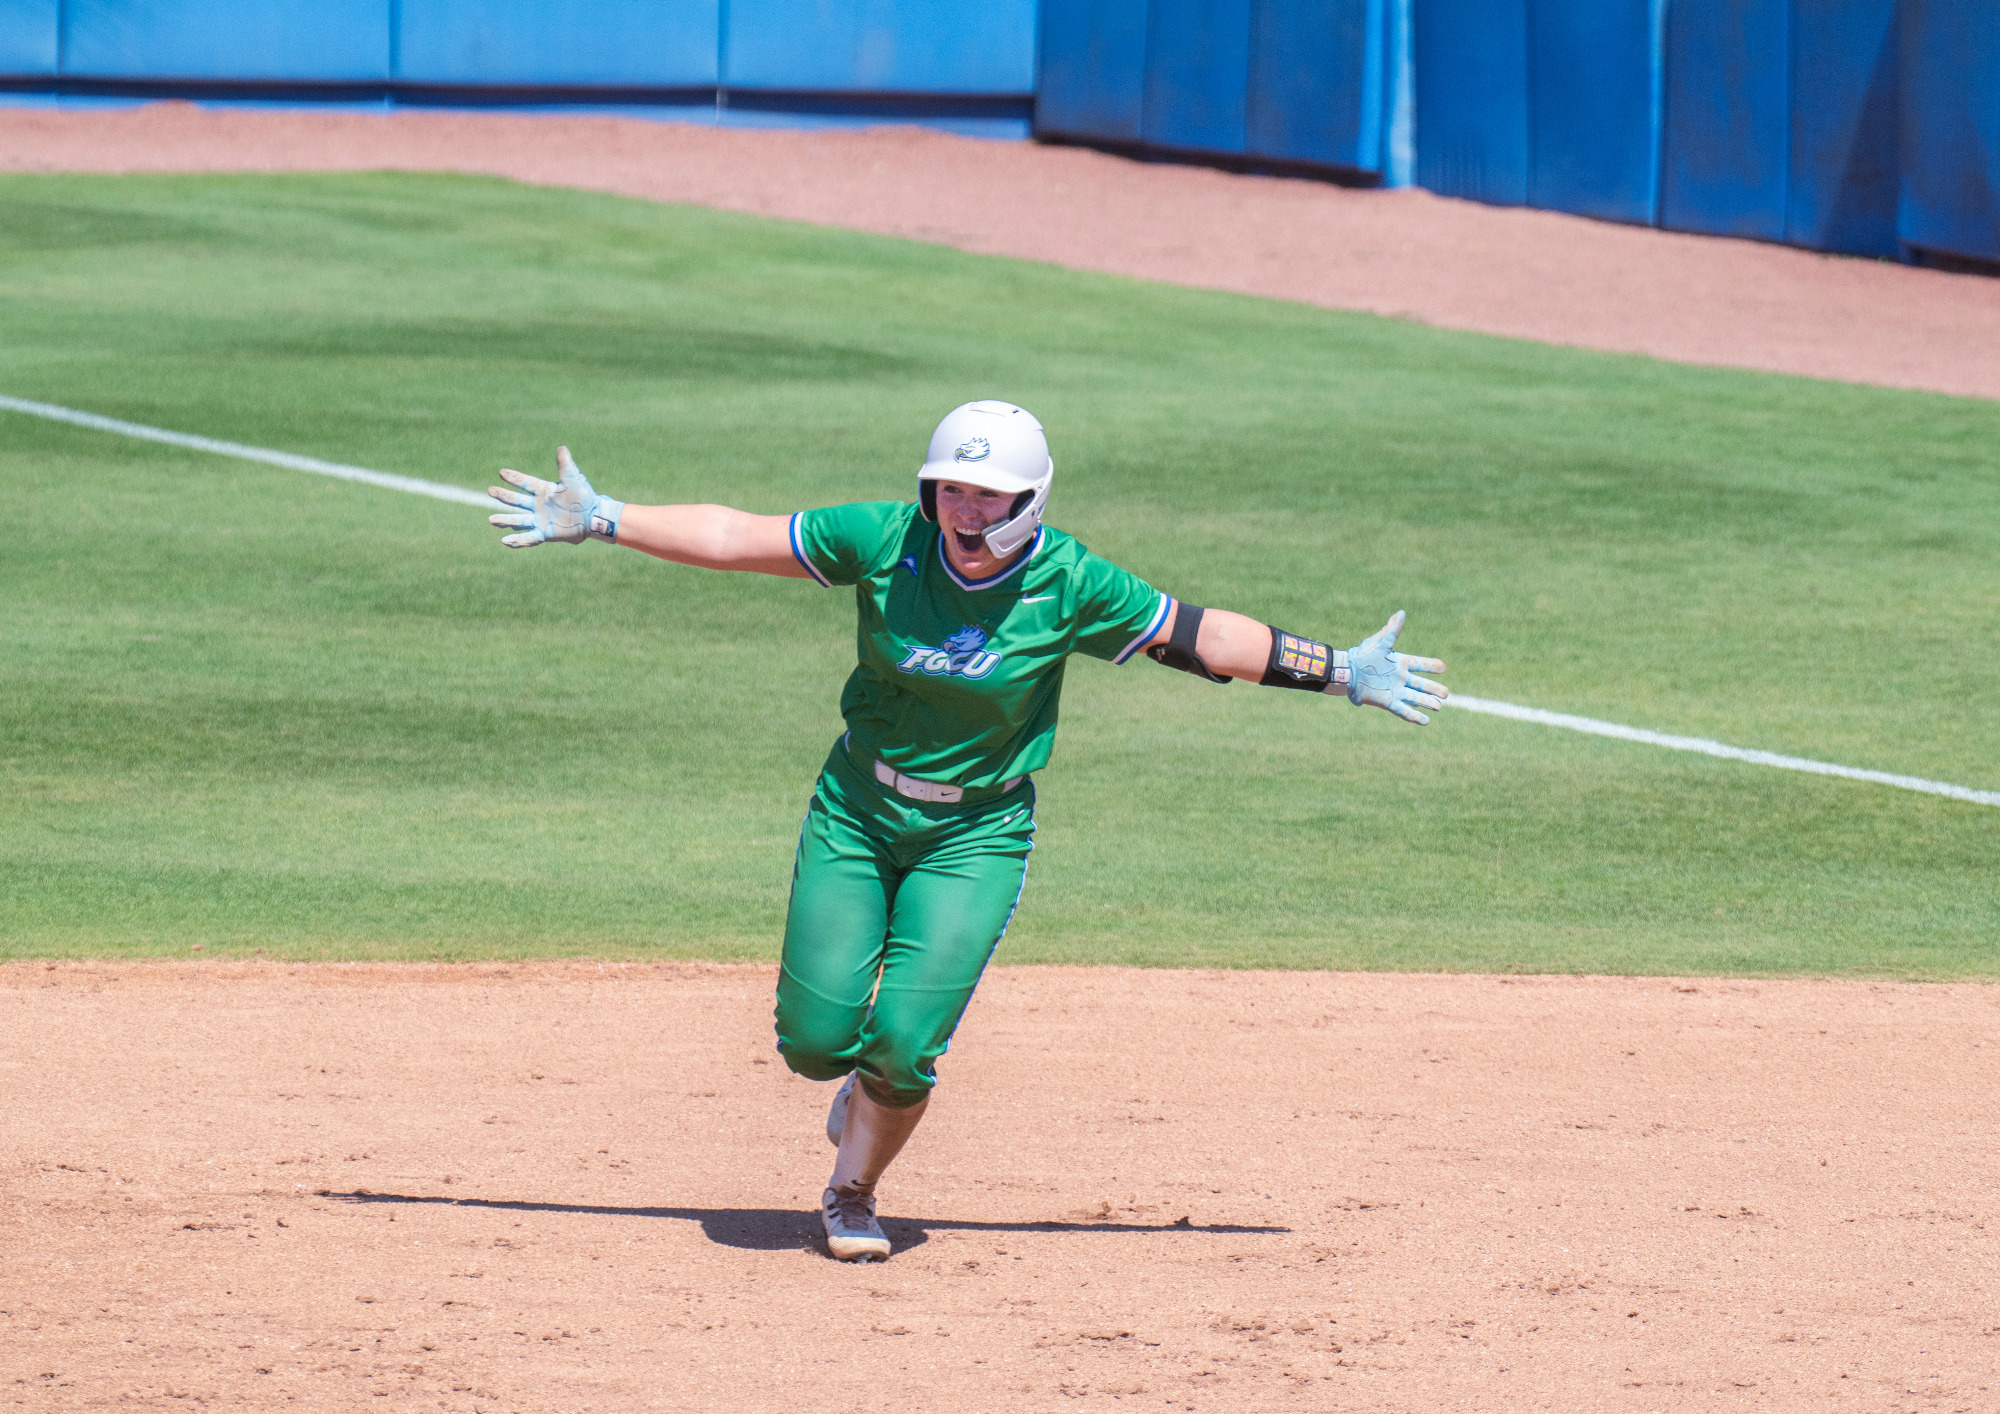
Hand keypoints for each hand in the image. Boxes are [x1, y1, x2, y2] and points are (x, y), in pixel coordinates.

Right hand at [487, 447, 622, 547]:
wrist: (593, 517)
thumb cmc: (584, 497)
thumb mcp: (573, 479)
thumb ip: (566, 465)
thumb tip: (562, 448)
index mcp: (544, 491)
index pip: (525, 483)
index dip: (514, 478)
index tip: (501, 472)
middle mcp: (538, 505)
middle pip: (516, 501)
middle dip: (503, 496)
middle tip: (490, 491)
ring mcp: (540, 520)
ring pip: (518, 520)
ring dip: (505, 520)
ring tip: (491, 520)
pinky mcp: (544, 533)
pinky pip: (528, 538)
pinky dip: (517, 540)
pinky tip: (505, 541)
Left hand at [1346, 610, 1447, 724]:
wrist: (1346, 672)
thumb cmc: (1362, 655)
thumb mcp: (1378, 642)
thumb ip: (1390, 630)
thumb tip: (1401, 614)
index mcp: (1400, 663)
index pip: (1420, 664)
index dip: (1431, 666)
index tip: (1443, 667)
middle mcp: (1400, 678)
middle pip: (1422, 685)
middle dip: (1434, 689)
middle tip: (1446, 694)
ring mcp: (1395, 691)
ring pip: (1416, 698)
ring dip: (1427, 703)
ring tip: (1438, 706)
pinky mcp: (1387, 702)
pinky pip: (1403, 710)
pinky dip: (1414, 716)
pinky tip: (1425, 721)